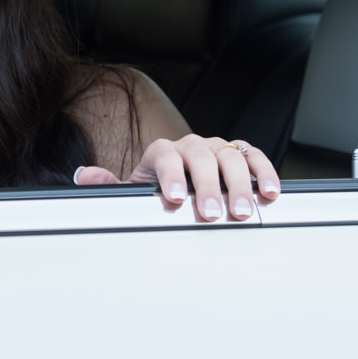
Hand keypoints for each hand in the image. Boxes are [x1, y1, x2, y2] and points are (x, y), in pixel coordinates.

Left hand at [73, 134, 280, 221]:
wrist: (177, 178)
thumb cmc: (157, 186)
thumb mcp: (131, 188)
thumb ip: (110, 184)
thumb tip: (86, 176)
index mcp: (162, 151)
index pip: (166, 155)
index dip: (172, 175)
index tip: (176, 198)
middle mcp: (191, 145)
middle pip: (202, 157)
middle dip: (208, 187)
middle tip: (212, 213)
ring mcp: (216, 148)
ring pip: (230, 157)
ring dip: (239, 184)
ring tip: (243, 210)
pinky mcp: (239, 155)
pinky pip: (254, 157)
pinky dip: (264, 172)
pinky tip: (270, 192)